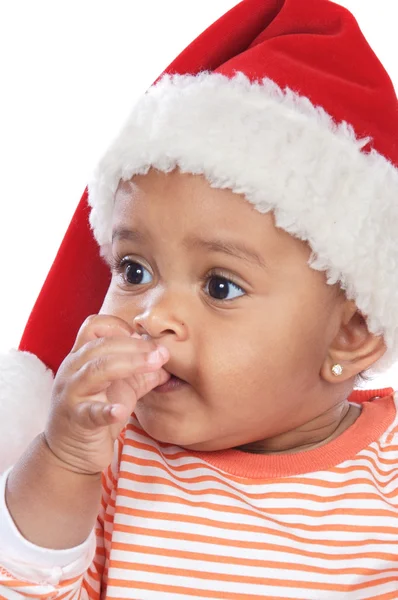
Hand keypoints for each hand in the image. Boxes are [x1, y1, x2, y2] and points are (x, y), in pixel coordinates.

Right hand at [43, 314, 168, 474]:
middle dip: (135, 346)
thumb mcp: (122, 387)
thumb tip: (170, 359)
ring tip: (155, 365)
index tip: (143, 339)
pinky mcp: (76, 421)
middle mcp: (72, 370)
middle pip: (101, 345)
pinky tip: (121, 411)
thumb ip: (144, 371)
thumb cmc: (95, 412)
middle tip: (162, 353)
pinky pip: (90, 413)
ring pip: (95, 370)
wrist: (70, 453)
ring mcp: (71, 395)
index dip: (120, 327)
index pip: (95, 325)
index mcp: (82, 357)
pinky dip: (106, 411)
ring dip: (129, 364)